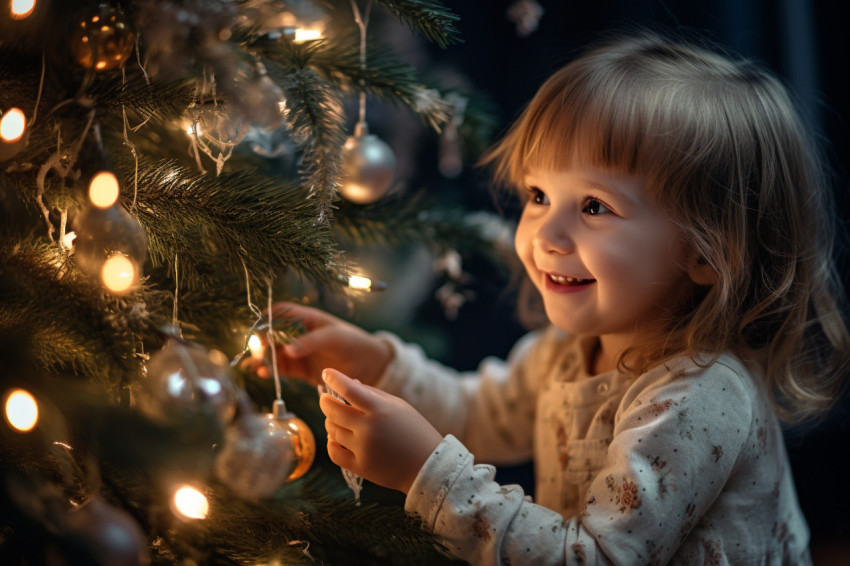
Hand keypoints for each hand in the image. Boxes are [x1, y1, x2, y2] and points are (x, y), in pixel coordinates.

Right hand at [255, 302, 392, 386]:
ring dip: (263, 358)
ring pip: (275, 353)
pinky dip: (271, 371)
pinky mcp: (301, 369)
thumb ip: (309, 342)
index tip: (260, 327)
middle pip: (273, 335)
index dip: (269, 317)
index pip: (282, 313)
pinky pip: (282, 369)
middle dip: (262, 341)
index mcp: (307, 319)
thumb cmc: (352, 341)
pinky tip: (264, 373)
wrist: (368, 364)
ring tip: (256, 364)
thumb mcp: (332, 337)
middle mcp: (300, 335)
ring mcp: (299, 352)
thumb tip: (288, 350)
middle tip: (258, 351)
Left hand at [319, 368, 442, 494]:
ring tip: (337, 419)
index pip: (348, 390)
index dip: (334, 379)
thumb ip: (372, 393)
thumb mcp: (398, 405)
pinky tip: (336, 438)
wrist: (427, 465)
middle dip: (325, 401)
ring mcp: (363, 449)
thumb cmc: (414, 430)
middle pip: (333, 411)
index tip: (326, 372)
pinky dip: (331, 443)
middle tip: (325, 398)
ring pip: (332, 430)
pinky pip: (334, 453)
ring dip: (330, 421)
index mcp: (380, 409)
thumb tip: (347, 383)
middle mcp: (368, 429)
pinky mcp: (360, 467)